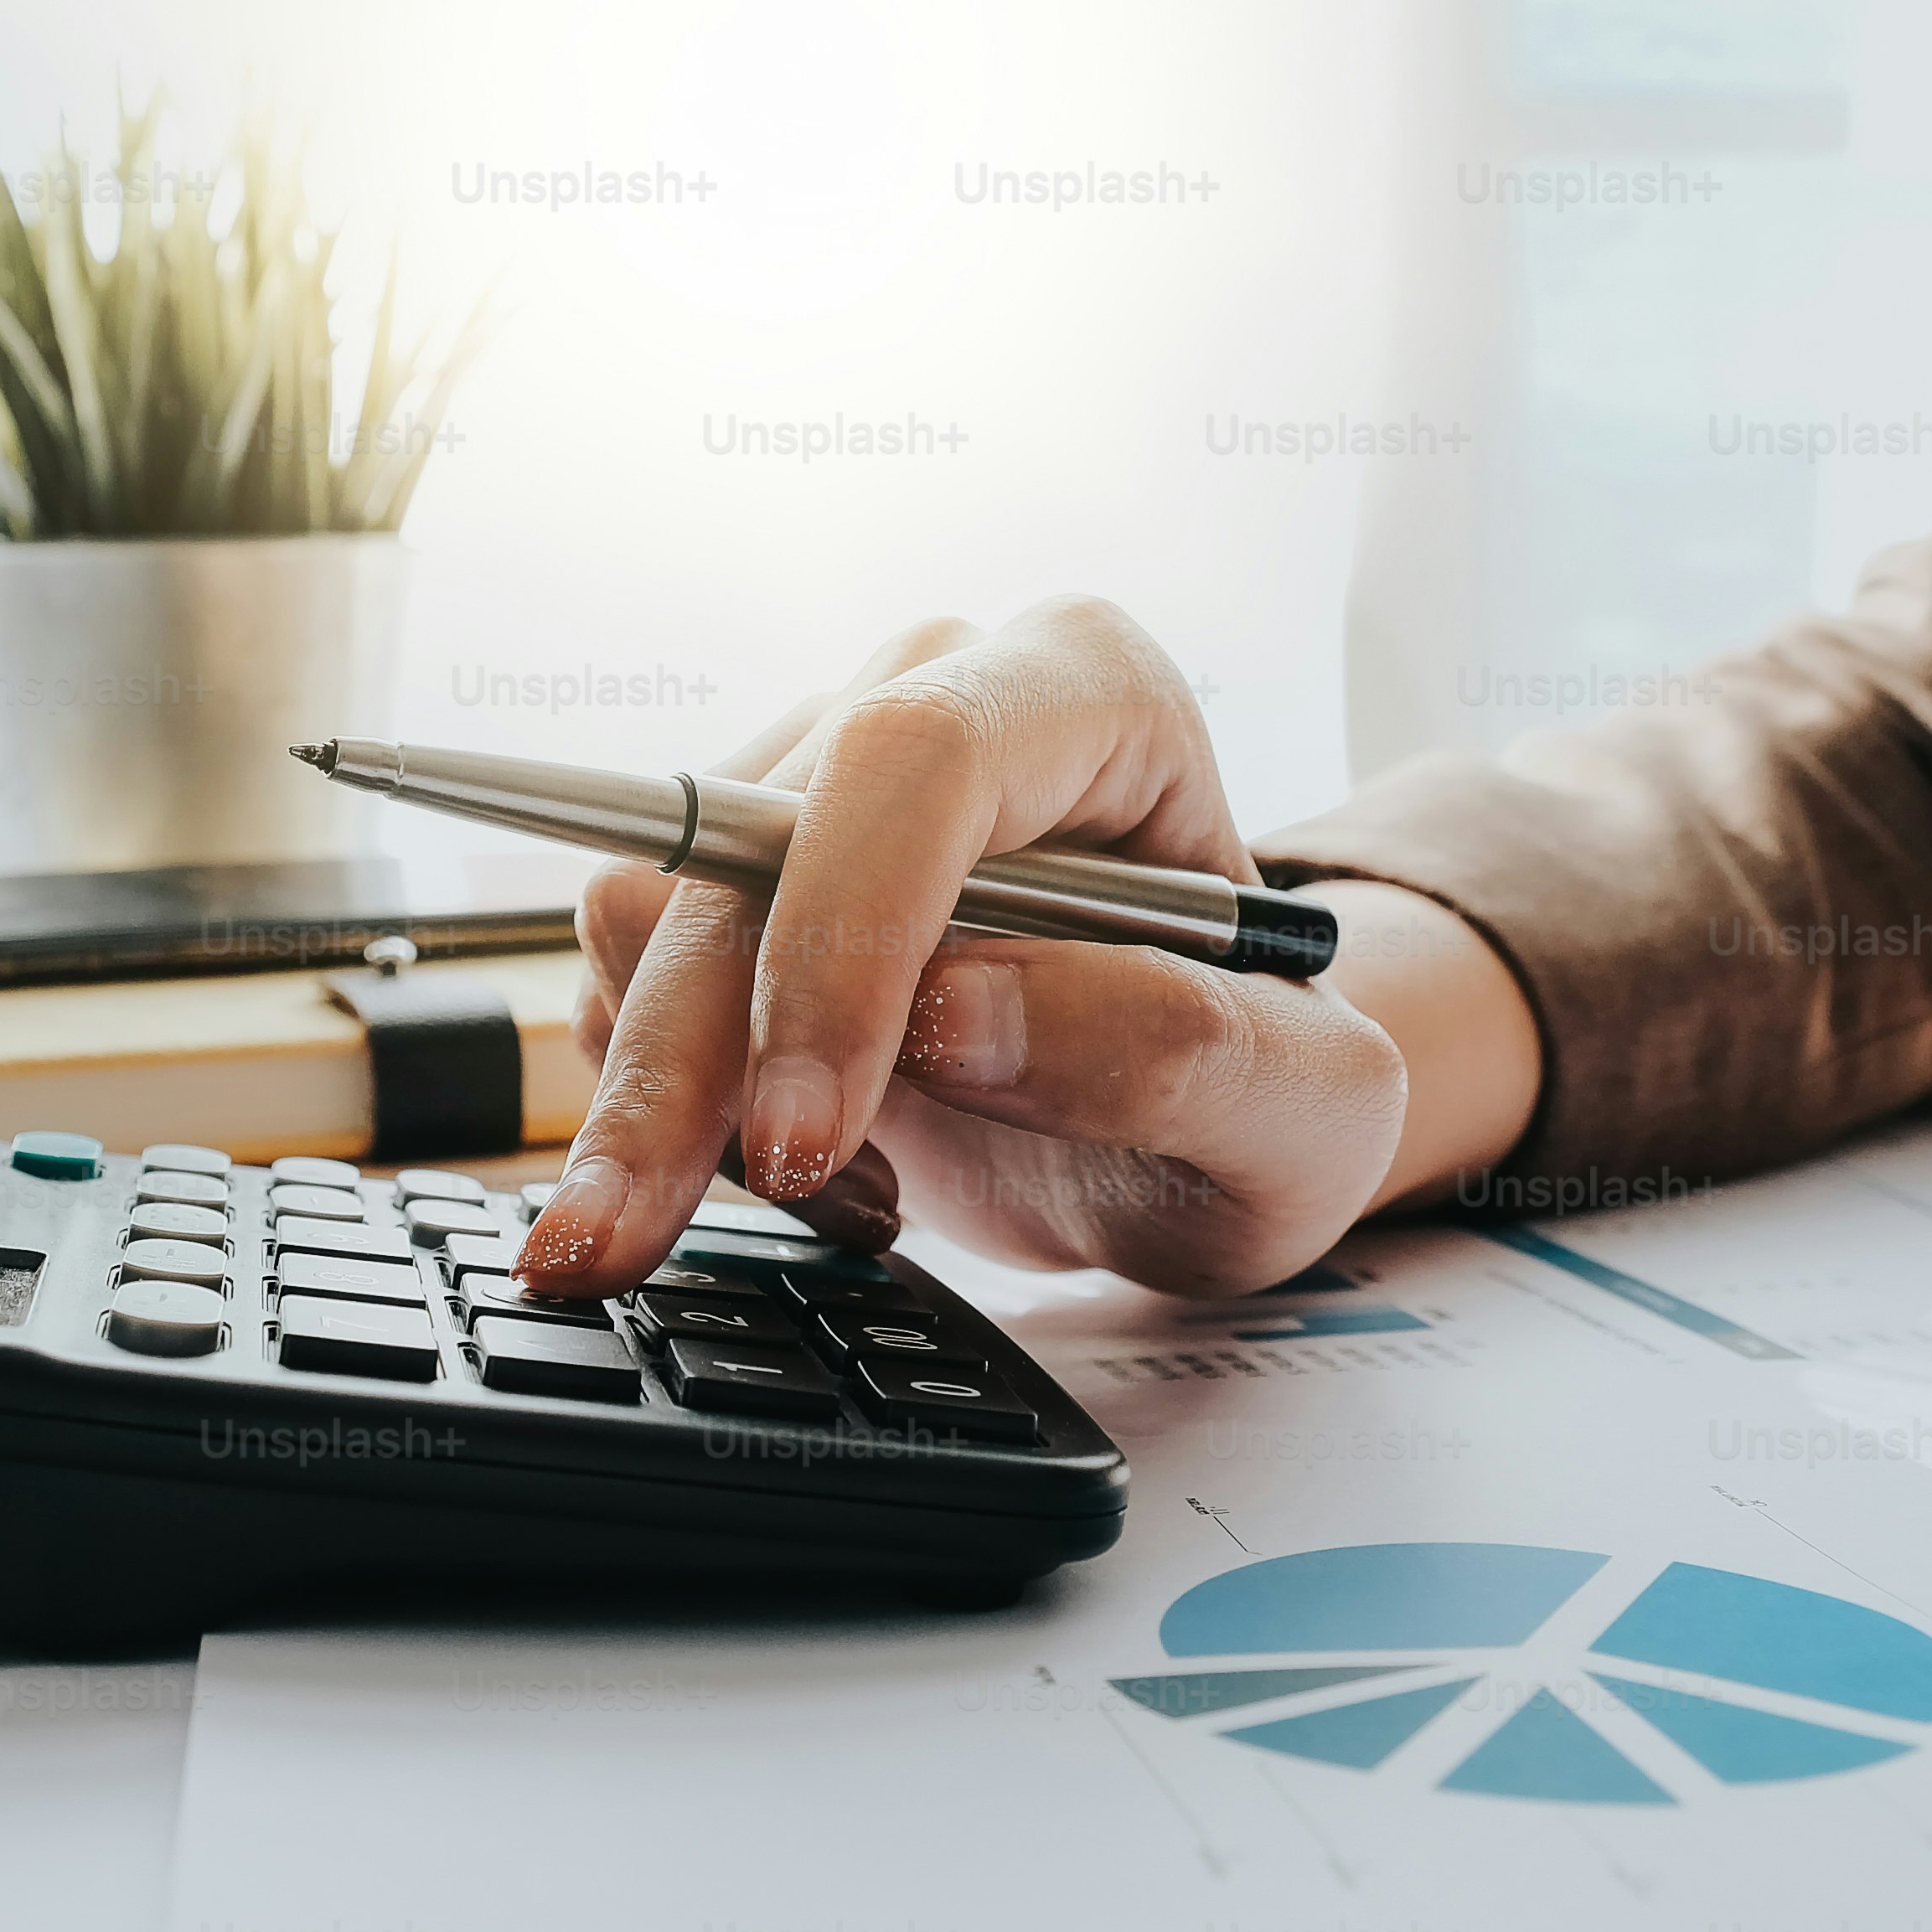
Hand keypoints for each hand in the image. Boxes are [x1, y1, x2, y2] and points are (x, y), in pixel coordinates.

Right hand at [514, 599, 1542, 1300]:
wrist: (1203, 1120)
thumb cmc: (1268, 1094)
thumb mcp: (1301, 1112)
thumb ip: (1172, 1052)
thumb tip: (955, 1011)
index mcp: (1095, 691)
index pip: (915, 761)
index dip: (835, 942)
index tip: (802, 1135)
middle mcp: (938, 691)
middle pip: (740, 842)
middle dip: (682, 1062)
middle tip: (631, 1240)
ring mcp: (821, 771)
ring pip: (647, 907)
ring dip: (683, 1097)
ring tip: (860, 1193)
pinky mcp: (738, 867)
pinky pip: (630, 969)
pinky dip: (685, 1101)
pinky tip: (823, 1165)